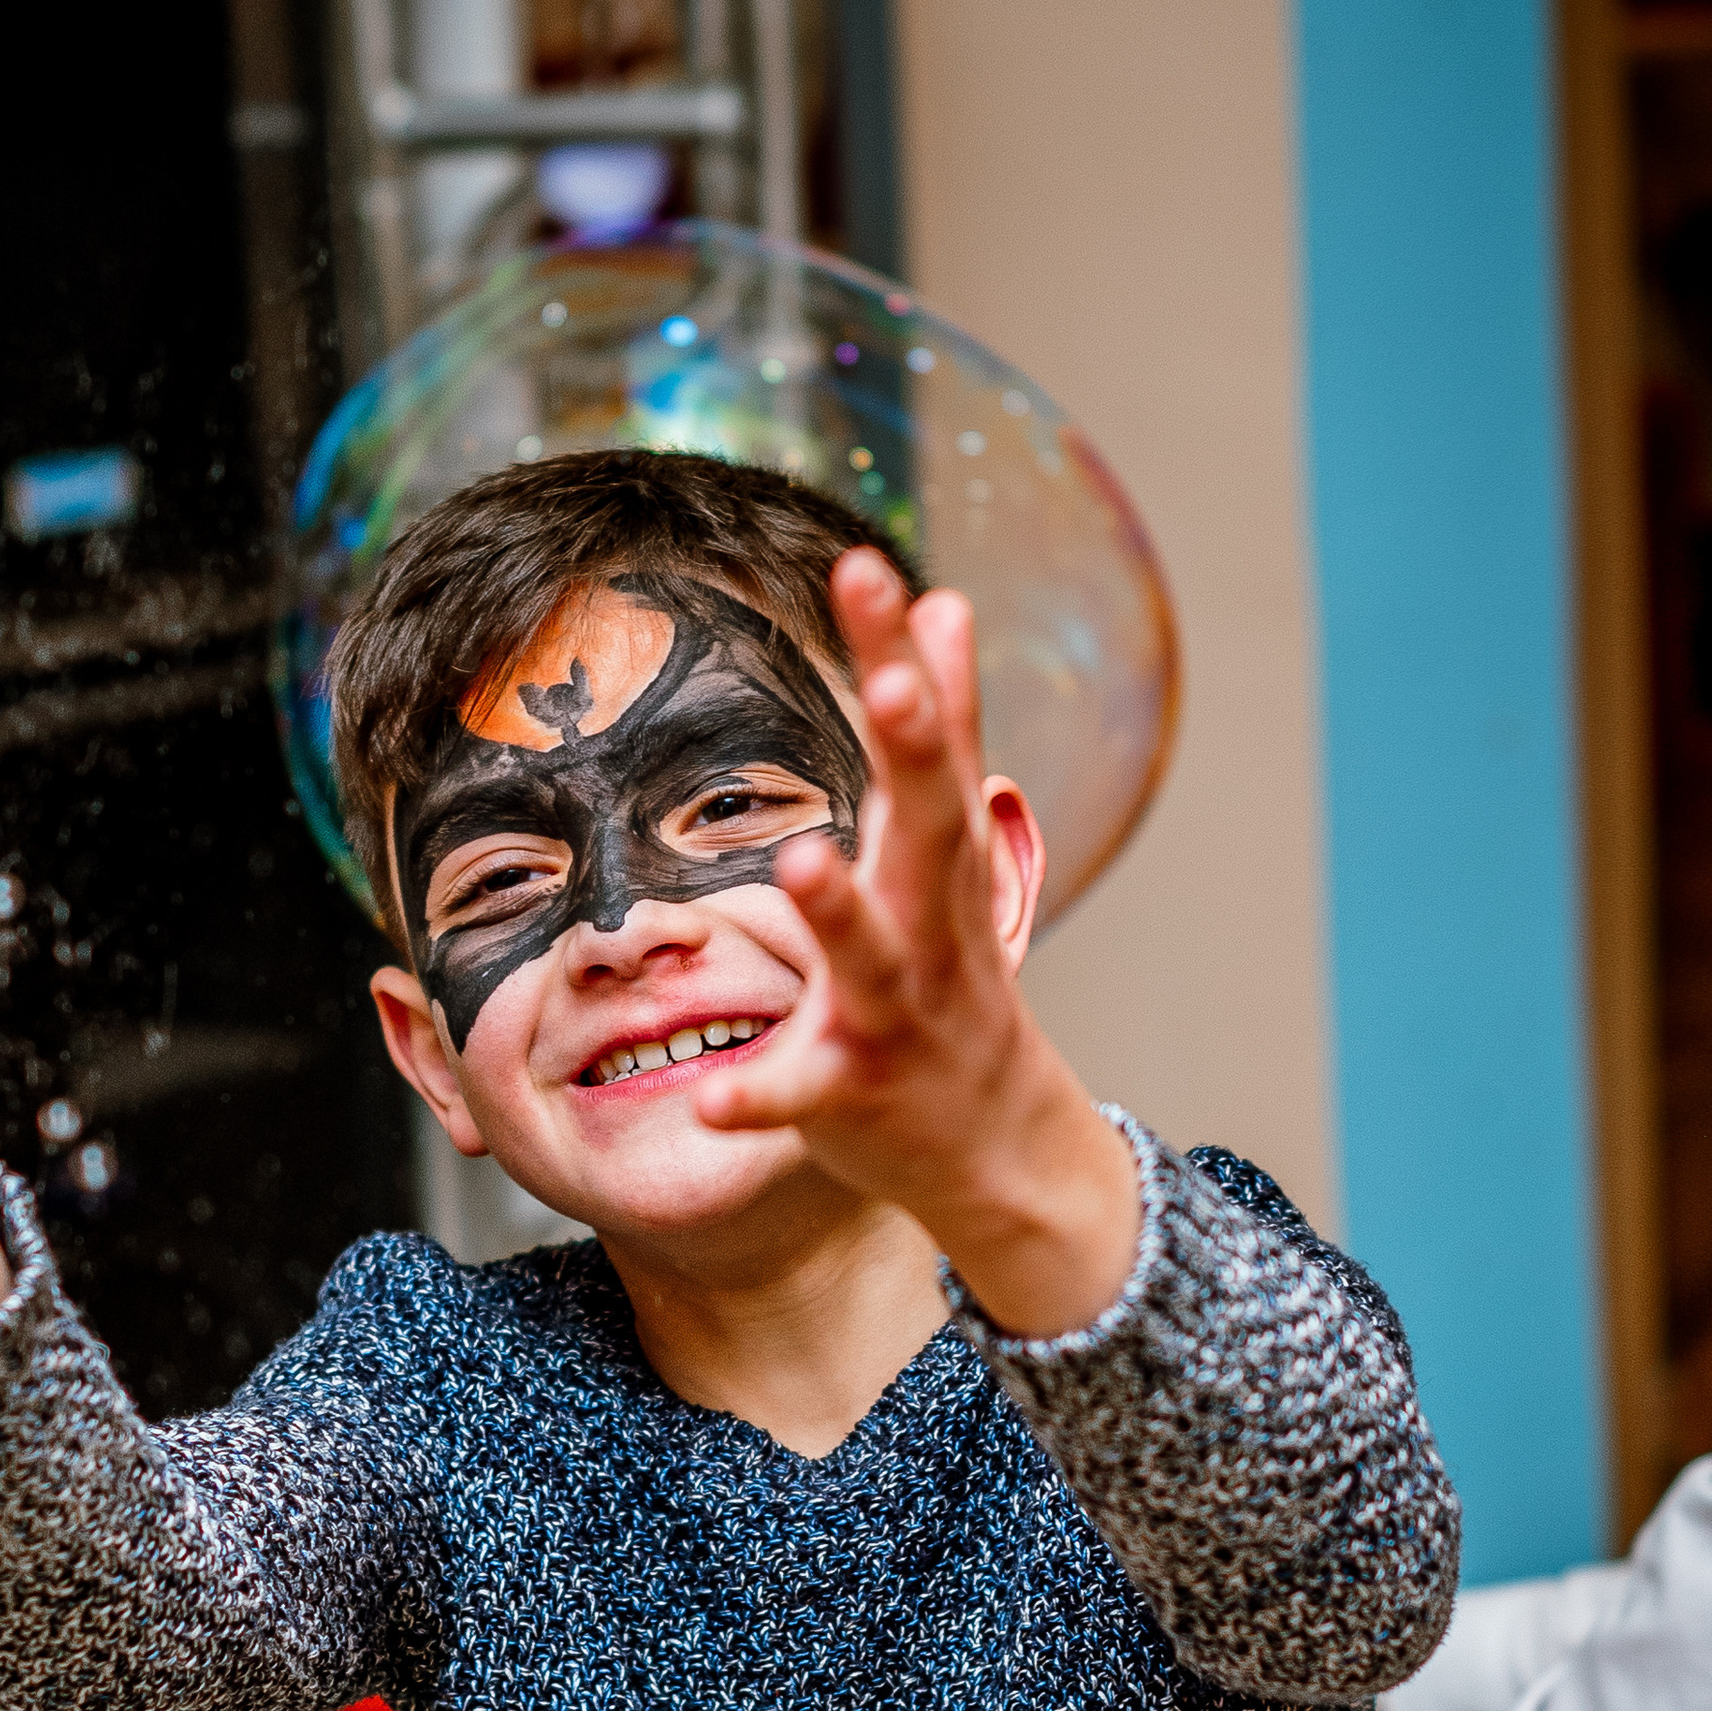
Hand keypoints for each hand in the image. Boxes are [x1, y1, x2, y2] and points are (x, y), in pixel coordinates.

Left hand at [698, 553, 1138, 1337]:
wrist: (997, 1144)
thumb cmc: (952, 981)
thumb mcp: (949, 853)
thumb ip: (939, 732)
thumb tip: (948, 601)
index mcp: (939, 864)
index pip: (930, 744)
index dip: (903, 657)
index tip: (869, 567)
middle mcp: (929, 930)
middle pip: (927, 829)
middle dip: (912, 750)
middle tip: (887, 674)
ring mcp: (895, 1015)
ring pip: (873, 961)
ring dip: (841, 914)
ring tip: (801, 860)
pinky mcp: (852, 1095)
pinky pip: (800, 1096)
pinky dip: (760, 1098)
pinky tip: (714, 1099)